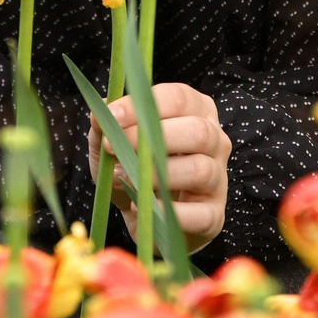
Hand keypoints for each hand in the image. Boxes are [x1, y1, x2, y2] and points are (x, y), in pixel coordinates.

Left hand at [89, 82, 231, 249]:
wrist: (148, 219)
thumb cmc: (135, 171)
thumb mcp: (115, 145)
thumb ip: (107, 127)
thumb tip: (98, 112)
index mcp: (197, 112)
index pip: (179, 98)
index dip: (144, 105)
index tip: (112, 116)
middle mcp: (216, 141)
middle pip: (198, 131)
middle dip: (151, 138)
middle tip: (115, 148)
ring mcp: (219, 179)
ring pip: (200, 169)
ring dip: (156, 175)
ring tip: (126, 180)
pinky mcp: (214, 214)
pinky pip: (200, 214)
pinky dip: (168, 212)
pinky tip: (143, 207)